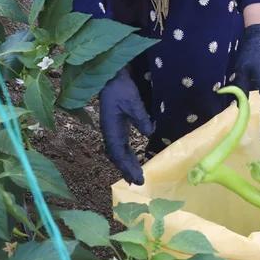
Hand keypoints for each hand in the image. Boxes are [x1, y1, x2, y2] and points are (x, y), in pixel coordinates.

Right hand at [99, 67, 154, 184]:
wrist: (111, 77)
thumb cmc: (121, 88)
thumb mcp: (133, 101)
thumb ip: (141, 117)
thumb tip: (149, 133)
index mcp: (111, 129)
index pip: (118, 153)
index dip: (127, 167)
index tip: (137, 178)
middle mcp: (110, 132)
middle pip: (118, 156)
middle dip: (127, 169)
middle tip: (139, 182)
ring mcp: (112, 129)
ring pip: (118, 152)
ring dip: (126, 164)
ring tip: (135, 176)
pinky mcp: (116, 126)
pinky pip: (121, 145)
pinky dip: (126, 155)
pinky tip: (133, 159)